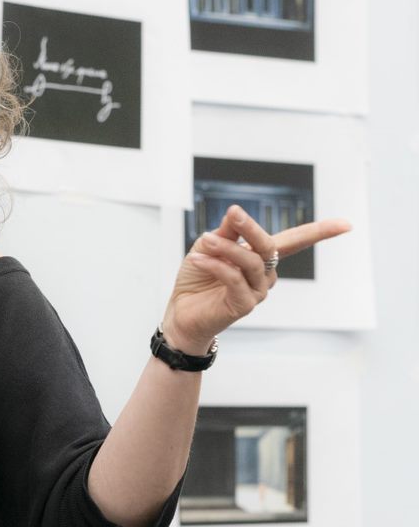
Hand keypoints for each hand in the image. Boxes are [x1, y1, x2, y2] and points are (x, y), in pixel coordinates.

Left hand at [161, 205, 351, 353]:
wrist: (180, 314)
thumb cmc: (196, 281)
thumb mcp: (208, 248)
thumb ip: (225, 232)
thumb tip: (235, 213)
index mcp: (261, 258)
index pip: (295, 241)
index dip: (319, 232)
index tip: (346, 225)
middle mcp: (265, 275)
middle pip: (270, 246)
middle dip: (252, 227)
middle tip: (234, 212)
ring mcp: (258, 291)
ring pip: (251, 261)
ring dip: (226, 247)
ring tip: (204, 241)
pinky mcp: (244, 305)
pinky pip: (234, 279)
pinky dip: (215, 265)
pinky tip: (198, 259)